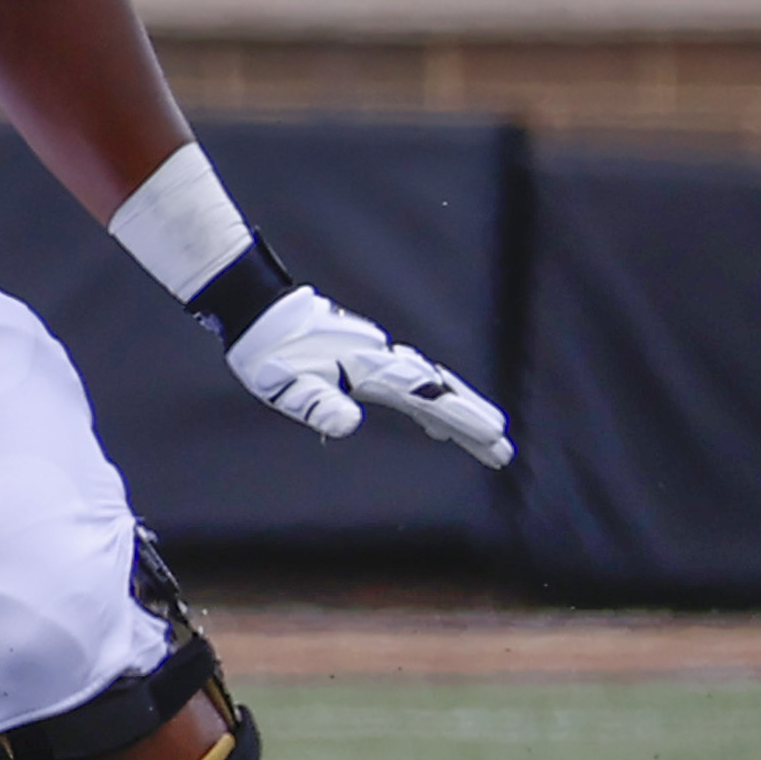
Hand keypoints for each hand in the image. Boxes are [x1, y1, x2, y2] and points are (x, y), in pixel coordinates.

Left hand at [226, 287, 514, 469]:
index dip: (462, 420)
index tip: (494, 439)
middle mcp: (382, 360)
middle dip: (473, 420)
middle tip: (503, 449)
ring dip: (458, 411)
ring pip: (430, 385)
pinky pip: (413, 383)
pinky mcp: (368, 357)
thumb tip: (349, 424)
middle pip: (440, 391)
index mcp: (370, 369)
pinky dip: (432, 402)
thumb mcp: (287, 386)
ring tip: (484, 438)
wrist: (257, 310)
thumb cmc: (268, 352)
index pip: (427, 398)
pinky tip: (430, 422)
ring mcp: (377, 357)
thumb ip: (319, 404)